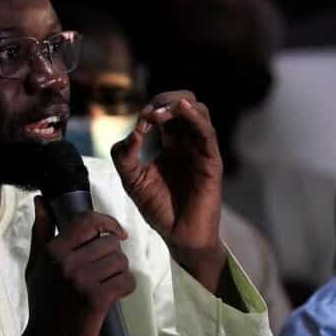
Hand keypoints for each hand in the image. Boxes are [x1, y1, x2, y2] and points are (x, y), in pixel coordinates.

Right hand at [18, 197, 135, 335]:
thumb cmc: (43, 303)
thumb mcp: (37, 265)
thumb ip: (41, 231)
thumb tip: (41, 200)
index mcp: (53, 251)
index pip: (87, 221)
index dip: (107, 221)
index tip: (116, 232)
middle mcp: (66, 263)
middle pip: (110, 242)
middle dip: (112, 256)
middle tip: (102, 271)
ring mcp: (82, 281)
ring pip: (121, 261)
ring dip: (119, 272)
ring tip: (106, 283)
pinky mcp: (96, 299)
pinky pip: (126, 281)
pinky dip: (125, 288)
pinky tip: (113, 295)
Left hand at [111, 91, 226, 292]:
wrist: (178, 236)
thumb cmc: (158, 208)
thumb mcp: (131, 180)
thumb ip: (124, 155)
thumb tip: (133, 131)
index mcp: (170, 144)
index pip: (165, 111)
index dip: (150, 110)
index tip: (139, 123)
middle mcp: (187, 142)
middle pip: (184, 103)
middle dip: (165, 100)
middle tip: (150, 114)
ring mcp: (200, 150)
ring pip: (199, 111)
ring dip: (178, 105)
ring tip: (160, 115)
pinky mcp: (211, 161)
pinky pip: (207, 132)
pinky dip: (195, 116)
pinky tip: (183, 109)